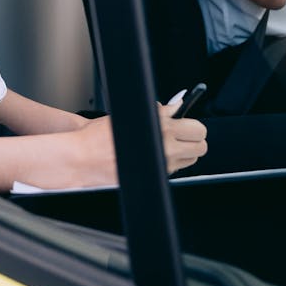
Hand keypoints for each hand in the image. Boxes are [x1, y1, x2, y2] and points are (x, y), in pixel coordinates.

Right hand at [16, 107, 205, 189]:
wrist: (84, 159)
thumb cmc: (99, 136)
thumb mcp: (128, 116)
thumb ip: (156, 112)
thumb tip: (172, 107)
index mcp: (159, 127)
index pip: (196, 128)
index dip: (192, 125)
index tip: (186, 124)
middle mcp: (165, 147)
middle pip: (201, 146)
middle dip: (194, 139)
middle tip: (182, 134)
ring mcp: (162, 165)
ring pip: (192, 160)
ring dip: (185, 152)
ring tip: (167, 145)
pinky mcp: (156, 178)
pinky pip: (176, 170)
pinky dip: (172, 163)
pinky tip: (155, 155)